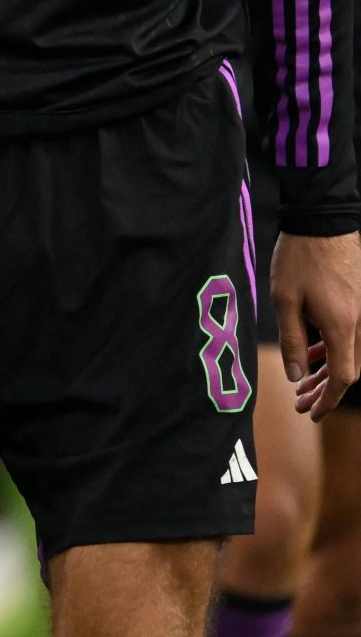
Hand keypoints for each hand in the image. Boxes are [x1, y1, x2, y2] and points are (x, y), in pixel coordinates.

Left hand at [275, 231, 360, 414]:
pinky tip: (311, 354)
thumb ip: (292, 340)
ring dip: (326, 371)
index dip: (327, 400)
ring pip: (347, 354)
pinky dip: (330, 350)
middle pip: (347, 370)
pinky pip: (347, 337)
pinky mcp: (356, 303)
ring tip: (302, 384)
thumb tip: (295, 376)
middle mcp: (359, 325)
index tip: (312, 414)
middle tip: (301, 404)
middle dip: (324, 390)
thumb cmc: (300, 258)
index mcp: (343, 327)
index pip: (342, 378)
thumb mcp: (285, 300)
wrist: (323, 222)